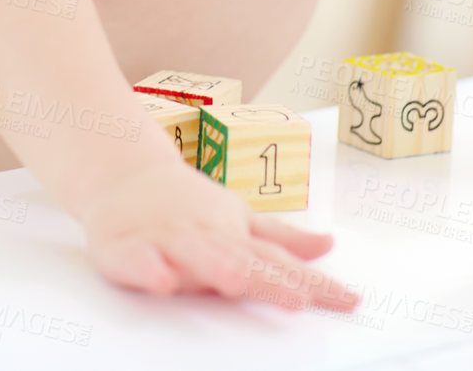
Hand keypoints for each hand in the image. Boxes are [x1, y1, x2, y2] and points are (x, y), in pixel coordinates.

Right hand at [79, 161, 358, 310]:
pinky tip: (163, 281)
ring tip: (233, 282)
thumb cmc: (187, 204)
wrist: (123, 173)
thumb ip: (281, 238)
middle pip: (240, 262)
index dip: (314, 282)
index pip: (280, 262)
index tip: (349, 301)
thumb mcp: (238, 217)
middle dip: (267, 281)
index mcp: (234, 236)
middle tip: (296, 299)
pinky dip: (148, 269)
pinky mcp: (125, 247)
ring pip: (192, 256)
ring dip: (213, 267)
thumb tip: (328, 245)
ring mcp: (167, 241)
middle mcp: (206, 239)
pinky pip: (137, 260)